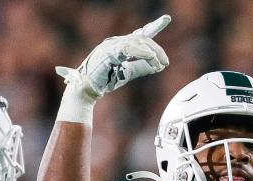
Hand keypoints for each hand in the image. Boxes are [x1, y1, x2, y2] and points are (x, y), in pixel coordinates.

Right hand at [55, 15, 170, 122]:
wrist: (86, 90)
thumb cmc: (104, 81)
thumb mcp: (127, 73)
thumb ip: (141, 67)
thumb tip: (159, 65)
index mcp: (121, 46)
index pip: (140, 34)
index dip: (154, 26)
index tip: (166, 19)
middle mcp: (116, 42)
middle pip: (142, 39)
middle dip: (156, 50)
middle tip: (165, 63)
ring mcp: (111, 45)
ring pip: (136, 42)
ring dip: (151, 53)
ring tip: (160, 63)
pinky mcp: (107, 52)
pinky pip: (127, 48)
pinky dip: (141, 52)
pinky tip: (150, 56)